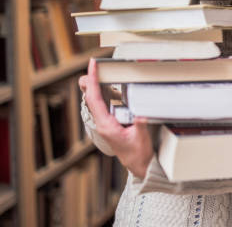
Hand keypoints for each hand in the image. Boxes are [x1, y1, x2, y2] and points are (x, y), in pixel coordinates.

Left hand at [79, 59, 153, 178]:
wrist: (139, 166)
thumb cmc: (139, 154)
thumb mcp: (141, 139)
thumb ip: (139, 126)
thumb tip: (140, 115)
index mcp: (106, 126)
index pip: (95, 99)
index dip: (92, 82)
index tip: (92, 68)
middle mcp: (103, 124)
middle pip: (90, 98)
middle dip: (89, 80)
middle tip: (92, 65)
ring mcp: (105, 124)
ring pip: (94, 101)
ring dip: (94, 86)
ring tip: (95, 72)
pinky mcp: (110, 124)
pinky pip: (101, 105)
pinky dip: (101, 93)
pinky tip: (104, 87)